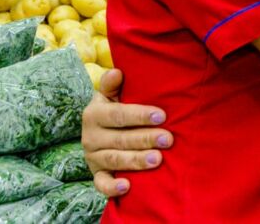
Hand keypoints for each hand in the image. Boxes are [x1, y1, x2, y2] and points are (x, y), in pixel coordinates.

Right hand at [82, 68, 173, 196]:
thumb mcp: (110, 95)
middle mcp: (90, 136)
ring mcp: (92, 157)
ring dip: (136, 161)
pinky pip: (101, 184)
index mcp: (94, 114)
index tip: (162, 116)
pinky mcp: (96, 174)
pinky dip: (112, 187)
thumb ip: (112, 84)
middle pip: (120, 139)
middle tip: (168, 139)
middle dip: (145, 139)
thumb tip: (117, 71)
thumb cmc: (114, 109)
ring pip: (115, 160)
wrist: (100, 131)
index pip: (118, 114)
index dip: (140, 115)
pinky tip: (128, 186)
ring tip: (157, 159)